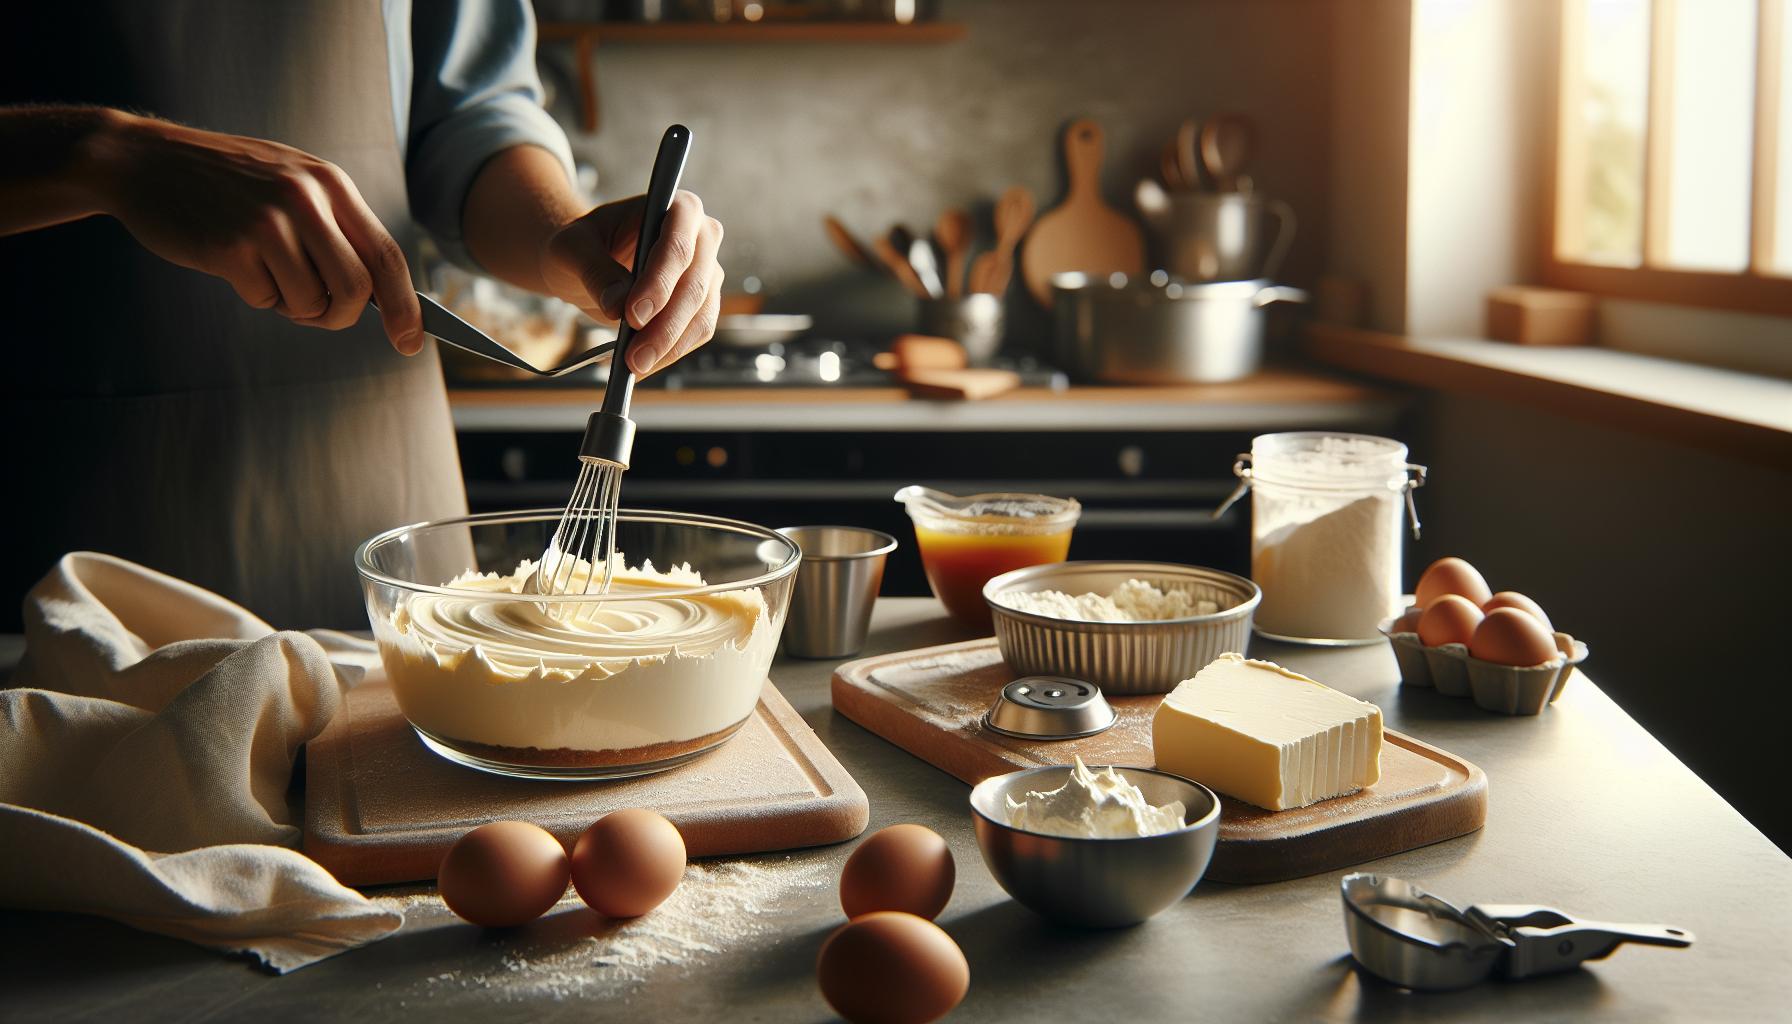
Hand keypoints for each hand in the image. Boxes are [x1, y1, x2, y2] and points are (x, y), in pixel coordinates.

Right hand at [90, 112, 422, 352]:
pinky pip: (265, 298)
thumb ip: (336, 228)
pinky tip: (231, 260)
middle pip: (356, 289)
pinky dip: (255, 294)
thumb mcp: (292, 181)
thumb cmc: (227, 181)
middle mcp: (306, 198)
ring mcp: (268, 221)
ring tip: (263, 270)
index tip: (412, 342)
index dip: (406, 306)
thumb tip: (378, 298)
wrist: (144, 161)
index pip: (387, 255)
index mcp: (331, 184)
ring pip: (312, 302)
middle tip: (315, 312)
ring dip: (291, 304)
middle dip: (341, 316)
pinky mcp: (230, 246)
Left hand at [540, 190, 723, 375]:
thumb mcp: (572, 247)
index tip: (632, 315)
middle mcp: (702, 236)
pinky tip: (644, 364)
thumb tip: (617, 305)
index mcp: (677, 207)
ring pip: (701, 315)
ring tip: (634, 365)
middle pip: (694, 285)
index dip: (659, 282)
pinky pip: (697, 332)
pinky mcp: (704, 302)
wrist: (588, 261)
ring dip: (669, 346)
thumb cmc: (582, 244)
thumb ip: (594, 269)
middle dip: (664, 326)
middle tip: (633, 356)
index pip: (678, 245)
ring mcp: (708, 271)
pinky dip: (671, 352)